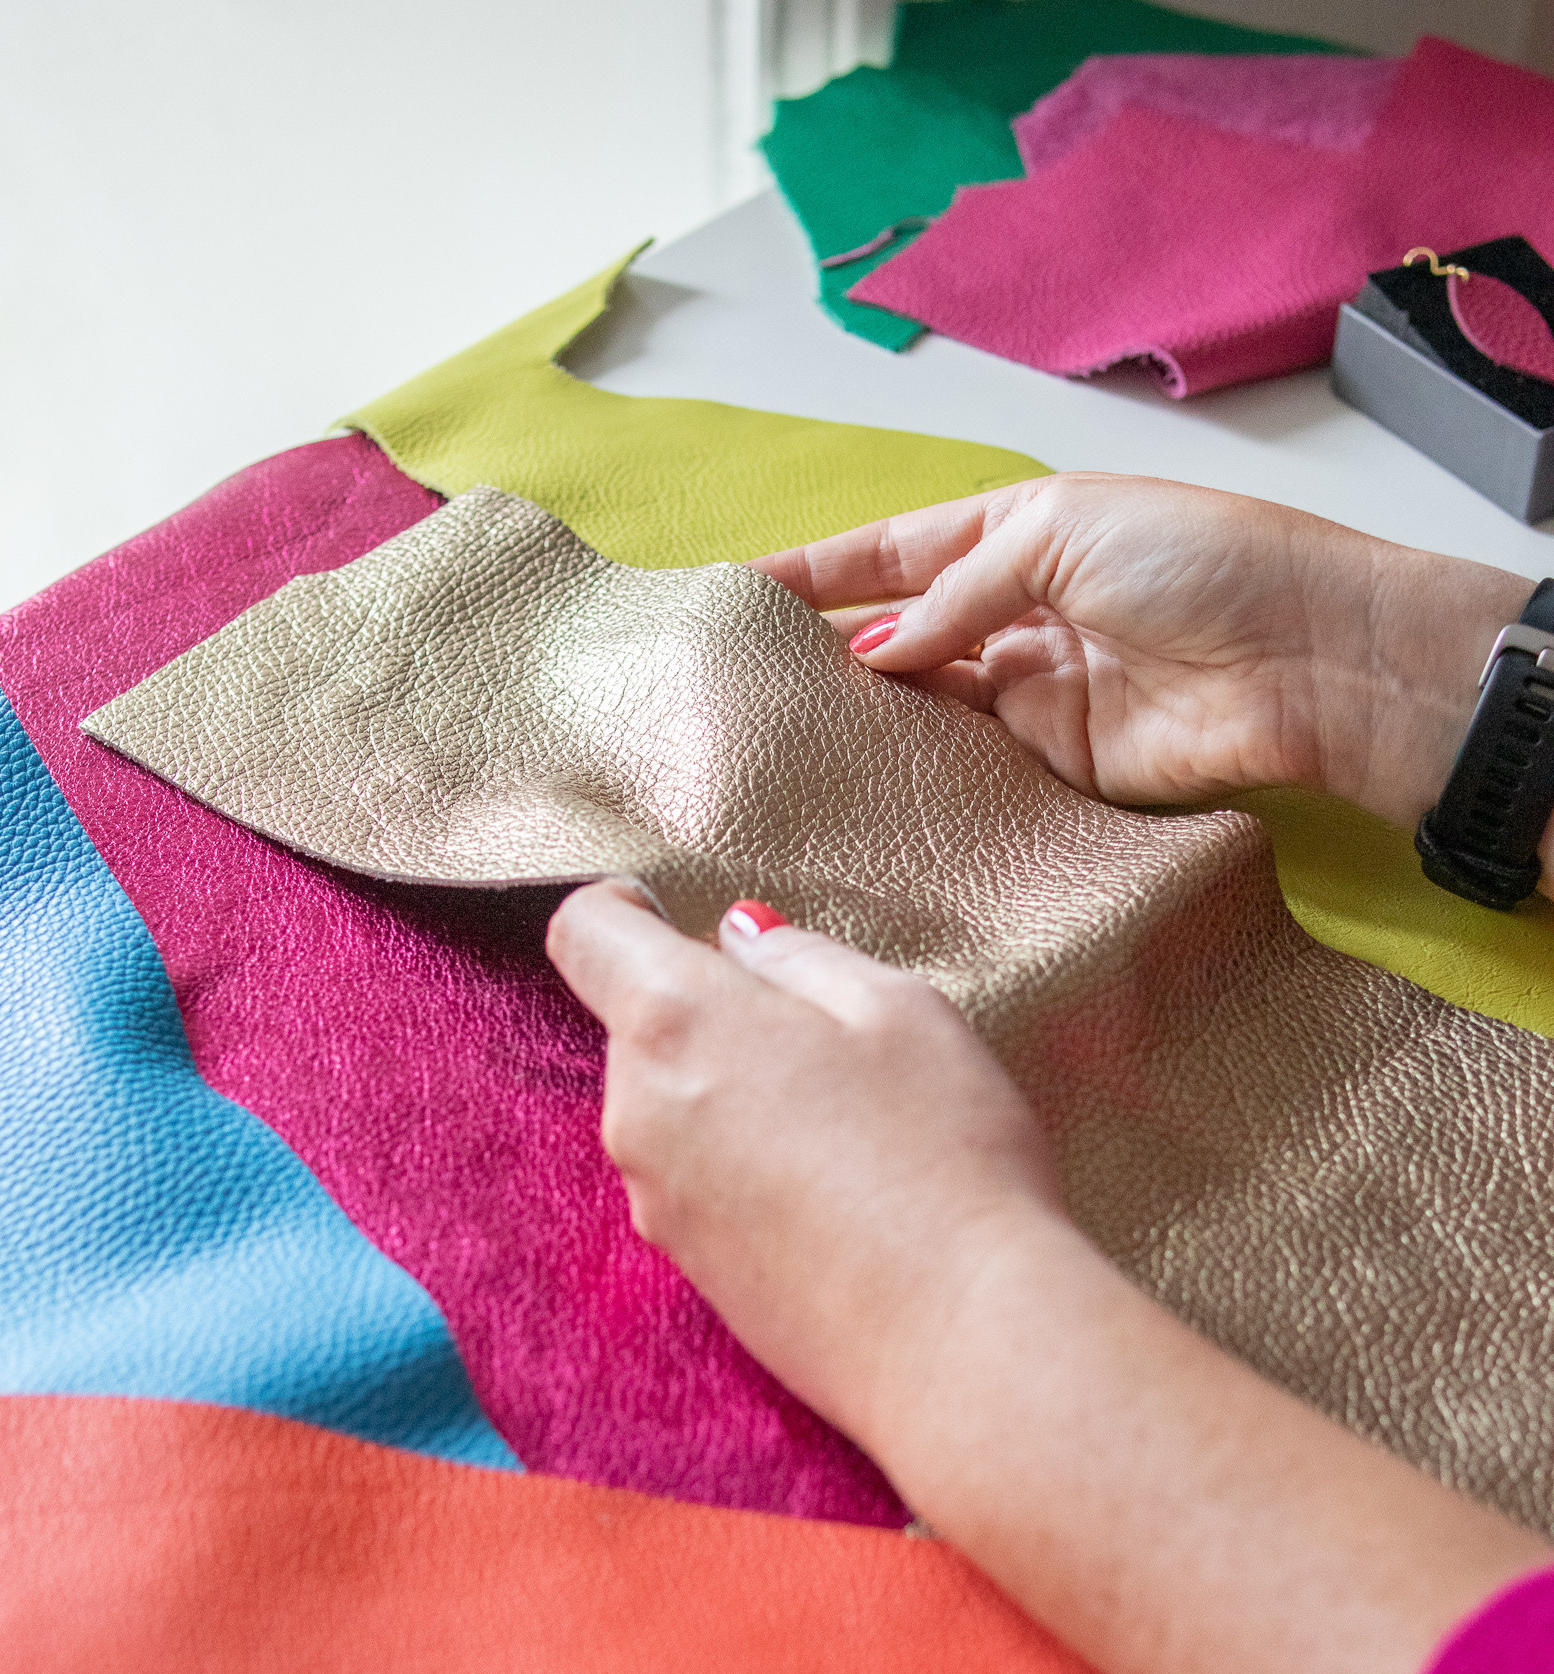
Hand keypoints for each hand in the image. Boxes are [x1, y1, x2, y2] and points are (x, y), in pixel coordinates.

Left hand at [544, 879, 1062, 1449]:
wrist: (959, 1339)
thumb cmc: (943, 1156)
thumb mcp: (900, 1008)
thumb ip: (800, 959)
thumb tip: (739, 942)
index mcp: (676, 1021)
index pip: (586, 933)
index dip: (625, 909)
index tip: (673, 914)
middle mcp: (637, 1112)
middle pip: (643, 1029)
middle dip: (716, 1018)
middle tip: (829, 1042)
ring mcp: (654, 1200)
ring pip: (674, 1109)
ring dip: (735, 1098)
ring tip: (849, 1131)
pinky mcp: (687, 1270)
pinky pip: (698, 1182)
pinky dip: (747, 1169)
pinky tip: (836, 1196)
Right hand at [753, 472, 1531, 832]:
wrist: (1306, 661)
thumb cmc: (1199, 561)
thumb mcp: (1061, 535)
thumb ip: (959, 593)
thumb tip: (873, 655)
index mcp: (1019, 531)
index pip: (895, 551)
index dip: (818, 570)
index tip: (738, 590)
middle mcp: (1016, 611)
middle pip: (900, 632)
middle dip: (825, 647)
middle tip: (740, 676)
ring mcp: (1032, 692)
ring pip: (924, 703)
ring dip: (863, 712)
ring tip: (778, 728)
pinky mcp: (1053, 766)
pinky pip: (968, 765)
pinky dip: (918, 764)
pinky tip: (856, 771)